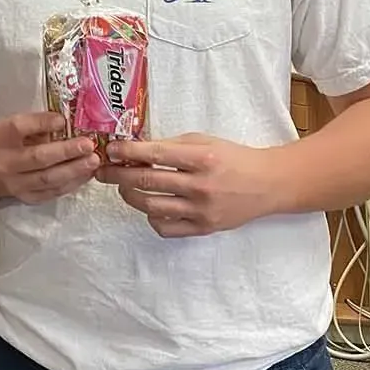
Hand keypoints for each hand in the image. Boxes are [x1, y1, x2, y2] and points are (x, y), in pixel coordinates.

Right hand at [0, 112, 98, 202]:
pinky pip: (47, 194)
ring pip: (46, 179)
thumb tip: (65, 123)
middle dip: (67, 152)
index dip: (43, 122)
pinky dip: (68, 186)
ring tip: (93, 162)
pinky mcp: (21, 196)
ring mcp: (14, 183)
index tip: (63, 119)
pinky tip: (83, 177)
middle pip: (38, 157)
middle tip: (89, 146)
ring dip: (73, 171)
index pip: (20, 127)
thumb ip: (33, 124)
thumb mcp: (8, 125)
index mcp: (1, 136)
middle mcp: (5, 161)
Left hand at [96, 133, 274, 236]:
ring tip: (124, 187)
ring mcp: (201, 211)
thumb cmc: (233, 157)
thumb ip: (171, 145)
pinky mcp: (204, 228)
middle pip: (147, 181)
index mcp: (201, 158)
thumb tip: (135, 148)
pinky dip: (152, 217)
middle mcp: (200, 186)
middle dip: (117, 174)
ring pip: (151, 206)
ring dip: (130, 195)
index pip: (155, 154)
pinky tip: (151, 206)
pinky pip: (165, 228)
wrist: (267, 184)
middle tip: (102, 171)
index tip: (111, 150)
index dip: (127, 152)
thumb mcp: (204, 141)